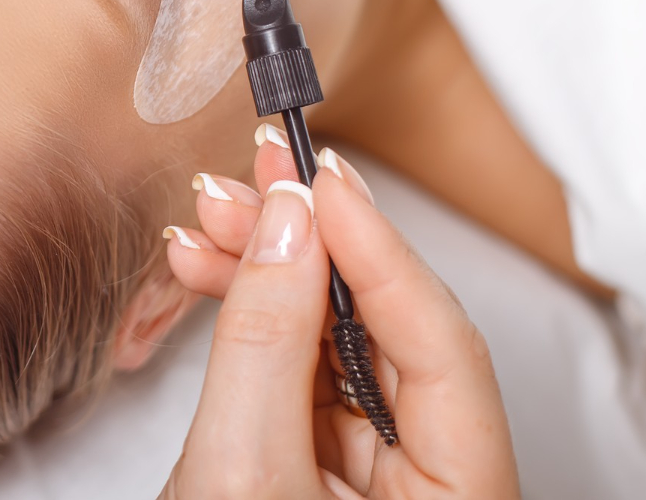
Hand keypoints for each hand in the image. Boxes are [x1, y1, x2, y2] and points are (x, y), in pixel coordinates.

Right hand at [158, 137, 518, 498]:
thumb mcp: (242, 470)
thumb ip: (265, 342)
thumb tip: (286, 228)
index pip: (441, 343)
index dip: (376, 248)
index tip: (315, 177)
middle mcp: (435, 484)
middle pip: (388, 330)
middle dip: (308, 246)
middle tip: (250, 176)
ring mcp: (377, 473)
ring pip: (336, 336)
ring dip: (267, 268)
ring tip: (204, 221)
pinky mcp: (319, 459)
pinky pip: (298, 363)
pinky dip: (252, 312)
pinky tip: (209, 271)